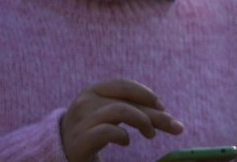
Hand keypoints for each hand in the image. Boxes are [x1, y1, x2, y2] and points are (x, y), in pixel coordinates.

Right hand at [60, 78, 183, 161]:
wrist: (60, 152)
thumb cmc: (92, 130)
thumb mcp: (111, 114)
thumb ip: (136, 112)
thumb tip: (174, 122)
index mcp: (93, 90)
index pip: (124, 85)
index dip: (146, 94)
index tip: (162, 108)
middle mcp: (85, 101)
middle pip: (127, 102)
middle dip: (156, 114)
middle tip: (176, 127)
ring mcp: (81, 120)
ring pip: (120, 111)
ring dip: (143, 122)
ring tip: (150, 135)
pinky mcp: (79, 139)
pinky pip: (107, 131)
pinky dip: (122, 135)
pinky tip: (126, 141)